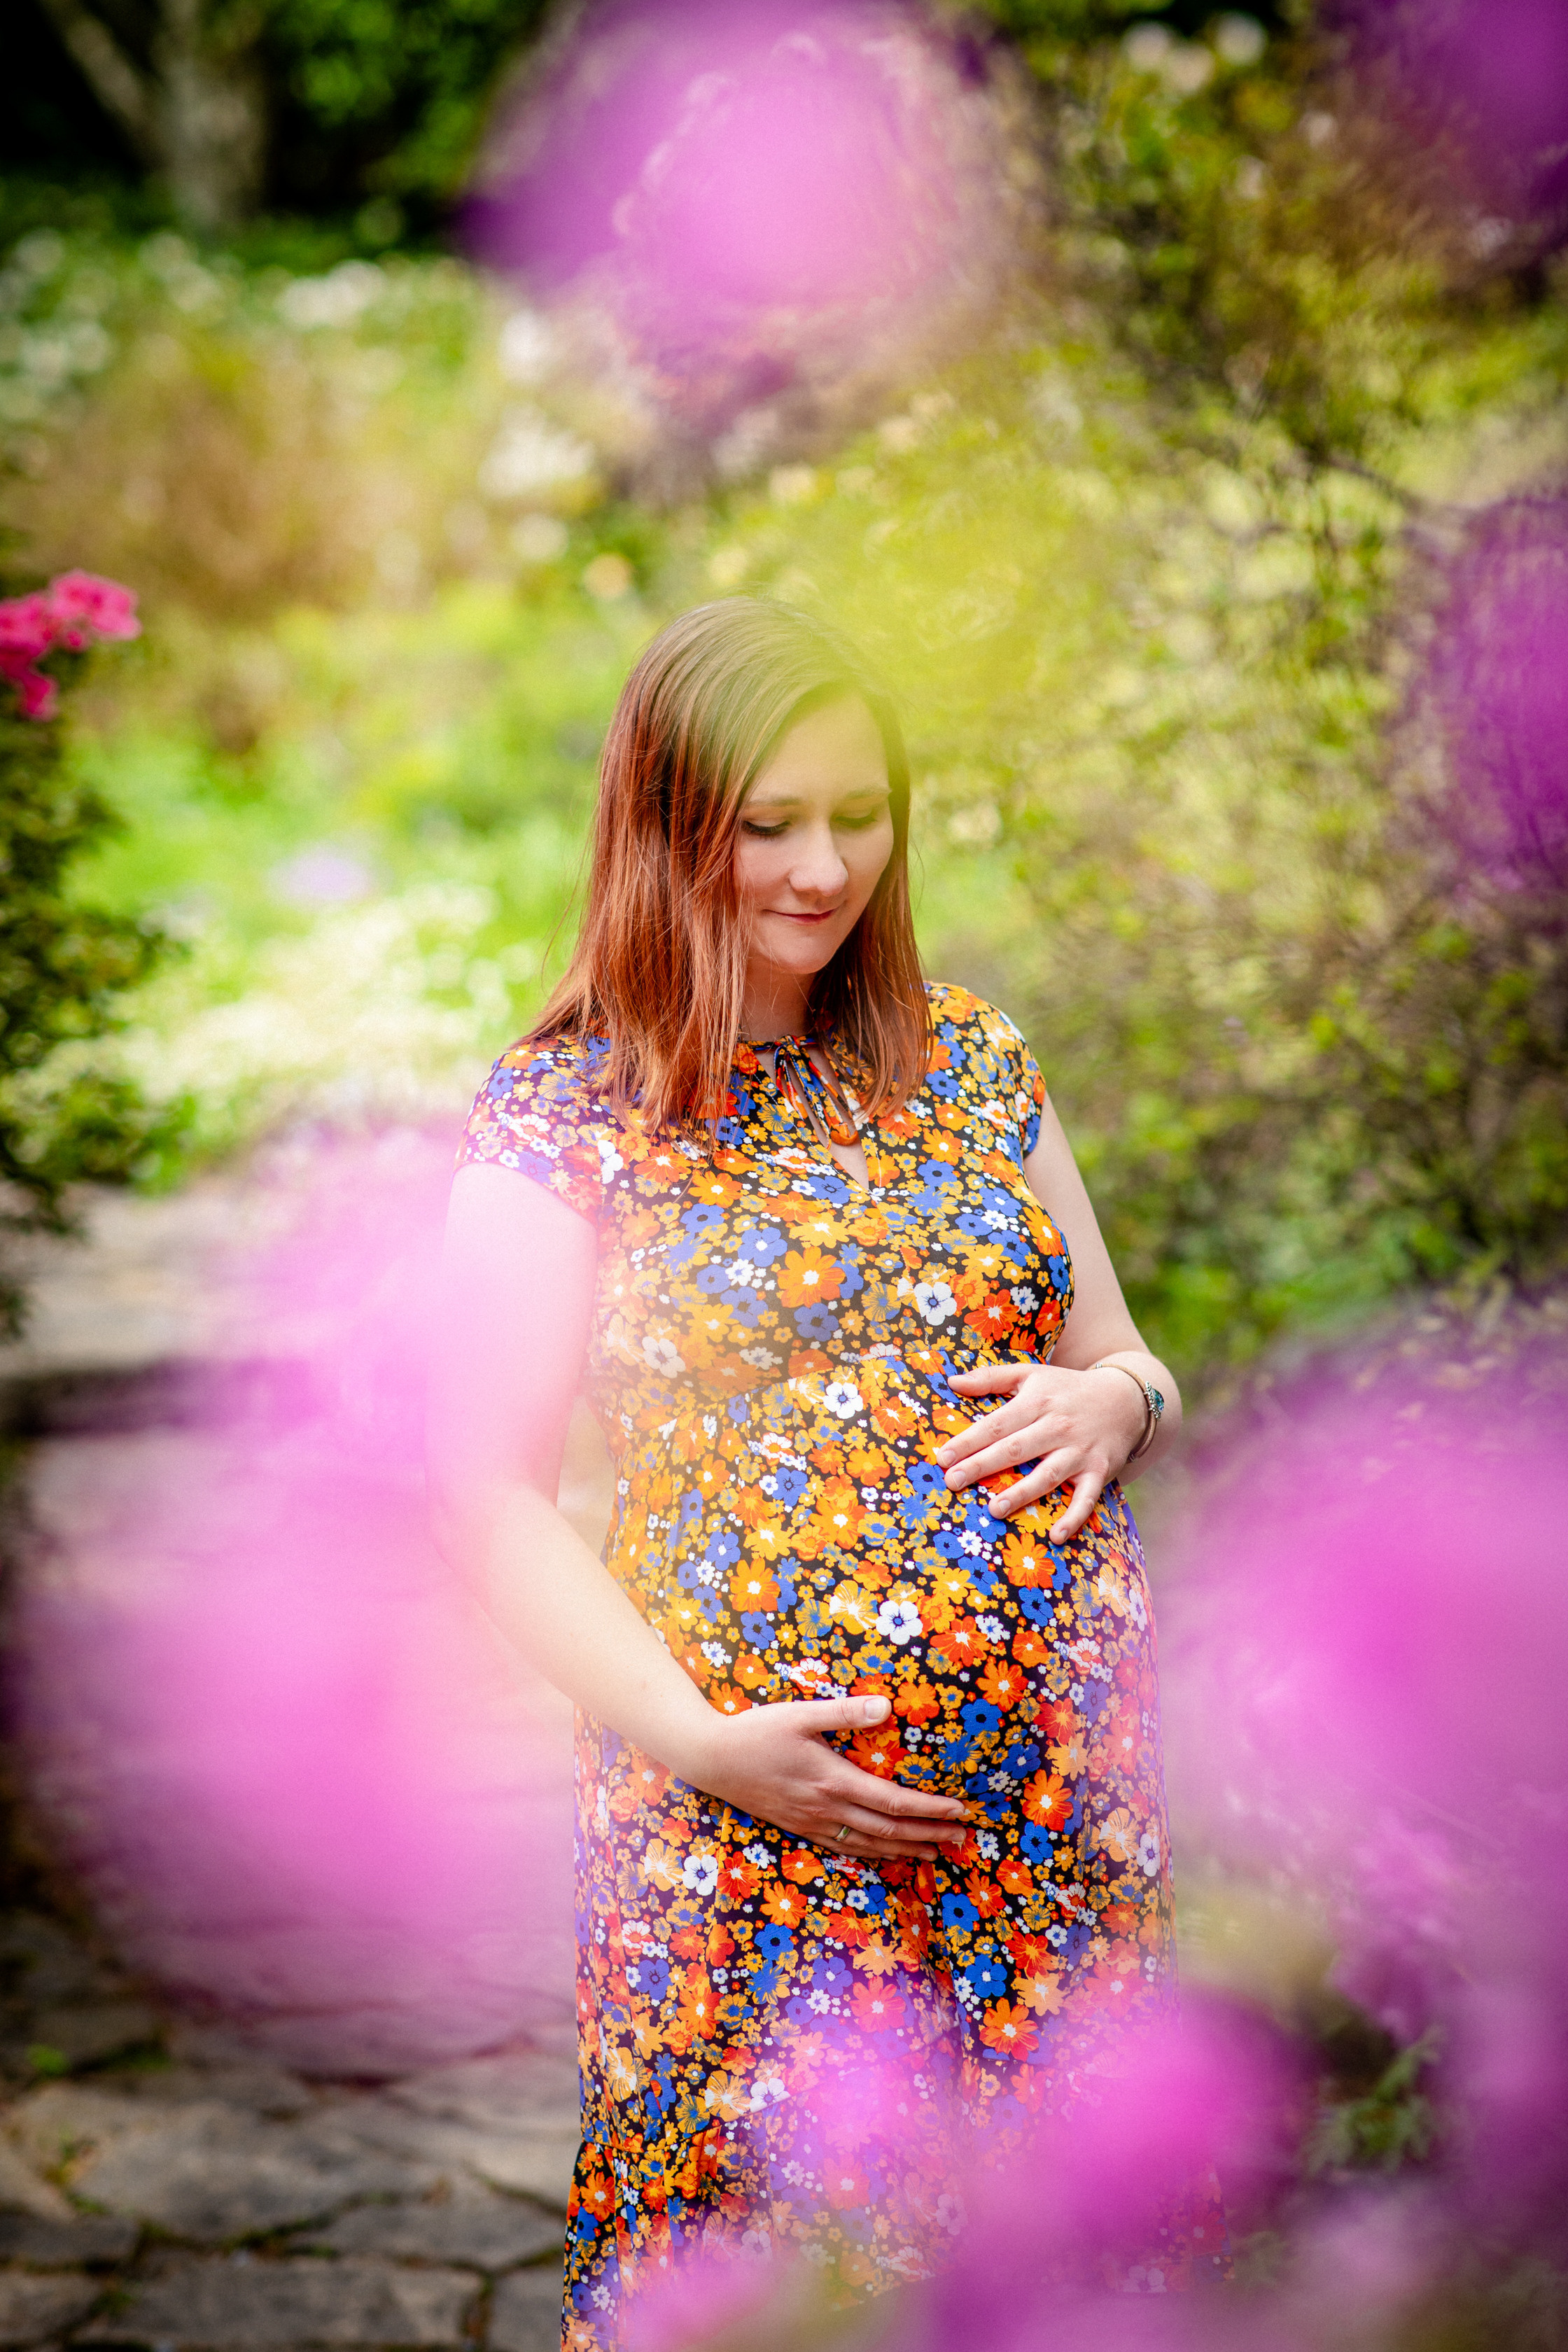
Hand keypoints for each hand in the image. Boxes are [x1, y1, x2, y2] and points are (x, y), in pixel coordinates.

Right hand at [684, 1693, 969, 1862]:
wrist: (710, 1760)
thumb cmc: (756, 1732)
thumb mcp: (800, 1714)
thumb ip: (845, 1712)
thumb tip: (886, 1706)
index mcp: (833, 1781)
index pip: (893, 1802)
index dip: (929, 1811)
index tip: (958, 1811)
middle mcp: (827, 1809)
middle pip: (889, 1830)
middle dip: (928, 1836)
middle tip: (961, 1839)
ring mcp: (812, 1822)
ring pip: (869, 1846)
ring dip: (905, 1850)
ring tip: (934, 1854)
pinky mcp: (799, 1826)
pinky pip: (844, 1848)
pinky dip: (871, 1855)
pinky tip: (884, 1855)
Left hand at [937, 1360, 1145, 1540]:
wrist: (1125, 1399)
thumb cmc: (1066, 1389)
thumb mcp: (1031, 1374)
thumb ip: (991, 1377)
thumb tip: (952, 1382)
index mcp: (1037, 1401)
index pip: (997, 1424)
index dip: (969, 1441)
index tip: (943, 1457)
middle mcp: (1057, 1426)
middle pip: (1016, 1449)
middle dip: (982, 1466)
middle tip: (952, 1482)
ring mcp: (1079, 1451)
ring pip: (1047, 1474)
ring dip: (1022, 1493)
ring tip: (995, 1509)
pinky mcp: (1099, 1471)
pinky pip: (1086, 1498)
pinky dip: (1073, 1517)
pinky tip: (1056, 1535)